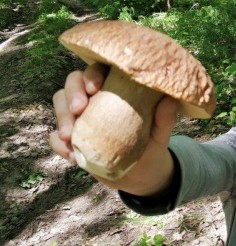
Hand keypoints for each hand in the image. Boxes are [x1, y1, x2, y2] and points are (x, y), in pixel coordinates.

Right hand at [50, 63, 178, 194]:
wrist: (141, 175)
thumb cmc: (152, 146)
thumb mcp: (160, 134)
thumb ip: (164, 119)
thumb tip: (170, 100)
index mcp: (116, 89)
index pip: (99, 70)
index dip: (92, 74)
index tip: (95, 88)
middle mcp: (95, 98)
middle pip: (73, 82)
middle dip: (71, 93)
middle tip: (79, 109)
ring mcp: (80, 118)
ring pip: (59, 104)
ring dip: (62, 118)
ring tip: (70, 136)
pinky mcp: (71, 139)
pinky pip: (56, 138)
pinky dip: (59, 145)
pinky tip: (72, 155)